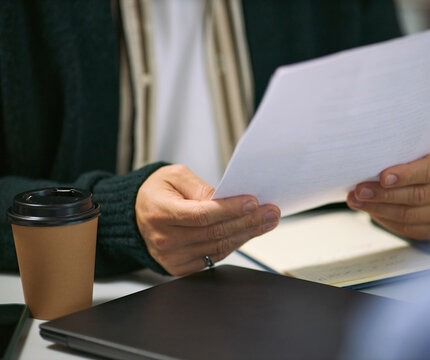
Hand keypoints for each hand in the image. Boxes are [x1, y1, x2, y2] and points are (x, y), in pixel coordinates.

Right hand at [135, 165, 280, 275]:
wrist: (136, 214)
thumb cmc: (156, 192)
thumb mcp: (174, 176)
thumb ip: (199, 187)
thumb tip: (226, 198)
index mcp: (160, 212)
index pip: (201, 214)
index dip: (230, 209)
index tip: (253, 201)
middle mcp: (164, 239)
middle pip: (215, 232)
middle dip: (248, 221)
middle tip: (271, 212)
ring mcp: (171, 257)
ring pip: (218, 246)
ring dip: (247, 234)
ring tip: (266, 221)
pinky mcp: (178, 267)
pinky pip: (213, 257)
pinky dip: (233, 245)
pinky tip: (247, 233)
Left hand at [347, 142, 429, 240]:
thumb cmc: (415, 159)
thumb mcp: (411, 149)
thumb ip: (397, 155)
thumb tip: (365, 163)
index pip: (429, 171)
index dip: (405, 175)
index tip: (382, 177)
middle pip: (417, 196)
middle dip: (384, 195)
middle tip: (359, 191)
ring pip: (410, 216)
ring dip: (379, 209)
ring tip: (357, 201)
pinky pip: (408, 229)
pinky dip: (385, 221)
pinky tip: (370, 211)